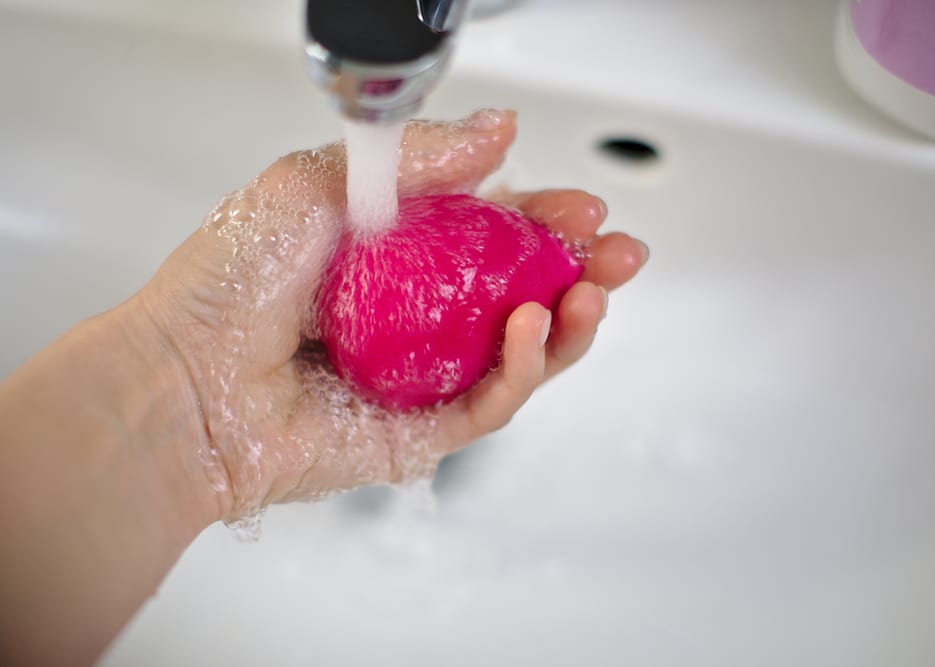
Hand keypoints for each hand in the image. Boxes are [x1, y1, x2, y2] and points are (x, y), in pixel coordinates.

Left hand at [134, 110, 647, 521]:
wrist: (187, 379)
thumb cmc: (231, 281)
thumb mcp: (322, 185)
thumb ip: (419, 161)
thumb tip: (499, 131)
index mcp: (394, 256)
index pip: (490, 237)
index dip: (543, 222)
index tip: (581, 208)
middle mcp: (414, 317)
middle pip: (520, 295)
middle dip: (580, 273)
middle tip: (618, 254)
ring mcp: (421, 375)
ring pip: (520, 354)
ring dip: (569, 322)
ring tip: (591, 290)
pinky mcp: (421, 429)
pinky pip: (491, 402)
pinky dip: (524, 367)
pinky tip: (534, 327)